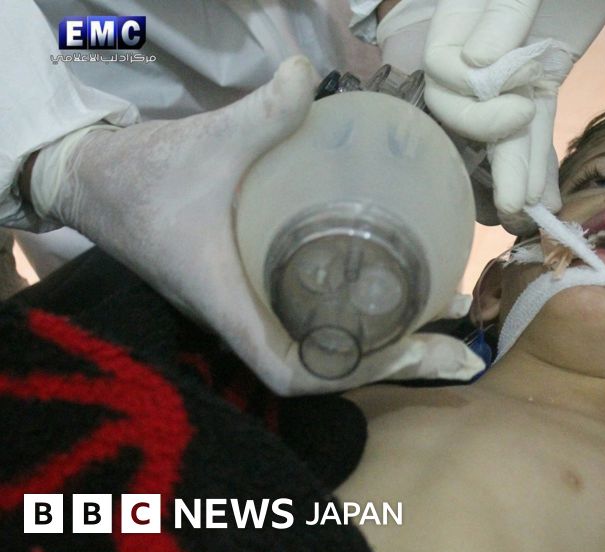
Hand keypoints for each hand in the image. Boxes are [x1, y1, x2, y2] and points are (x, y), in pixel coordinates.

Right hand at [28, 56, 483, 394]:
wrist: (94, 182)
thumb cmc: (142, 177)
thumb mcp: (210, 143)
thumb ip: (262, 113)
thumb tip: (306, 70)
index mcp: (227, 302)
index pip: (289, 370)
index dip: (347, 372)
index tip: (404, 353)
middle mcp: (240, 318)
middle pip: (323, 366)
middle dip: (390, 359)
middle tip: (453, 340)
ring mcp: (246, 307)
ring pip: (320, 343)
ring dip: (381, 338)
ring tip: (442, 314)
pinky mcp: (249, 287)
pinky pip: (308, 316)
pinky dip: (353, 312)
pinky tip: (390, 284)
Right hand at [423, 0, 604, 233]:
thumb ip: (503, 10)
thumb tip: (472, 67)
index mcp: (463, 12)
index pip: (443, 69)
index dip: (469, 96)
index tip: (518, 94)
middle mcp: (481, 43)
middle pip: (464, 108)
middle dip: (490, 148)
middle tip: (519, 188)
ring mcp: (515, 63)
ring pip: (506, 126)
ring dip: (516, 171)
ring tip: (524, 215)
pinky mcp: (546, 74)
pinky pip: (538, 122)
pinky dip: (540, 158)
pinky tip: (544, 198)